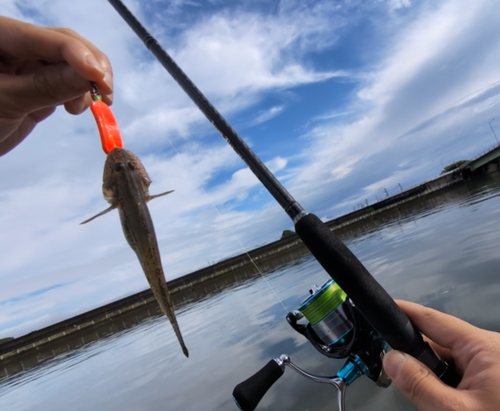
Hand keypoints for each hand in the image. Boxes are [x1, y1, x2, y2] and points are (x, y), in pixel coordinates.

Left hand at [0, 16, 112, 155]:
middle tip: (106, 92)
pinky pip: (67, 83)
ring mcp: (26, 65)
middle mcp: (13, 44)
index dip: (76, 54)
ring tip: (90, 106)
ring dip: (87, 83)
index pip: (42, 37)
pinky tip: (76, 109)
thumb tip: (89, 76)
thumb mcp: (6, 102)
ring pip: (70, 63)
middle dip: (88, 66)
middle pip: (63, 43)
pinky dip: (80, 94)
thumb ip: (47, 87)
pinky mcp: (36, 85)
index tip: (99, 77)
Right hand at [383, 300, 499, 409]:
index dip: (405, 312)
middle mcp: (491, 349)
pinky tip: (447, 403)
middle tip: (397, 375)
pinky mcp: (496, 381)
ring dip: (434, 377)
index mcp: (484, 347)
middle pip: (440, 343)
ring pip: (450, 362)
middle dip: (418, 357)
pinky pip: (463, 375)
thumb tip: (392, 358)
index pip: (433, 320)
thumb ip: (420, 384)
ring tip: (432, 401)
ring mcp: (495, 365)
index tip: (382, 309)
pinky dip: (449, 388)